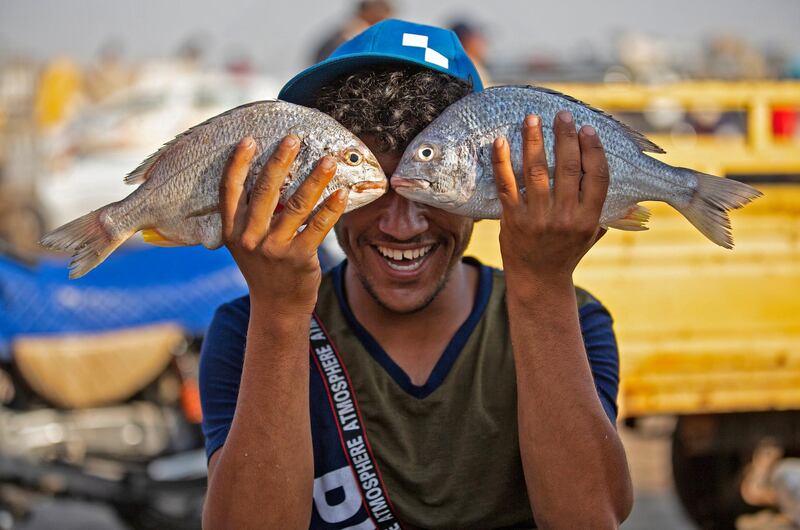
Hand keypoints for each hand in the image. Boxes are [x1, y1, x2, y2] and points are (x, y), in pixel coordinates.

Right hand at [220, 135, 347, 314]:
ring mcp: (274, 249)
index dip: (237, 164)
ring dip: (314, 179)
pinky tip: (341, 192)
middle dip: (279, 161)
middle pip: (265, 191)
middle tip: (293, 138)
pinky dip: (331, 208)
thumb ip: (250, 215)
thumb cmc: (263, 266)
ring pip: (296, 205)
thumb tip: (270, 174)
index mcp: (232, 230)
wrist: (276, 305)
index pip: (229, 191)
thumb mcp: (245, 242)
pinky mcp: (299, 258)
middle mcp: (249, 238)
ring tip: (328, 160)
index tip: (249, 139)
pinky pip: (318, 227)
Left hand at [492, 111, 608, 286]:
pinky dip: (503, 161)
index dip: (594, 149)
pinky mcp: (513, 219)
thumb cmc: (567, 252)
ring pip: (538, 171)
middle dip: (565, 136)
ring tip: (532, 118)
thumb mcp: (593, 234)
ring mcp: (538, 218)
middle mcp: (565, 217)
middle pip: (569, 168)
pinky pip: (507, 185)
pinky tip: (500, 141)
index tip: (588, 128)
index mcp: (589, 218)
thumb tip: (630, 185)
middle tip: (562, 115)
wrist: (538, 281)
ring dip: (534, 140)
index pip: (598, 177)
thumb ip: (607, 210)